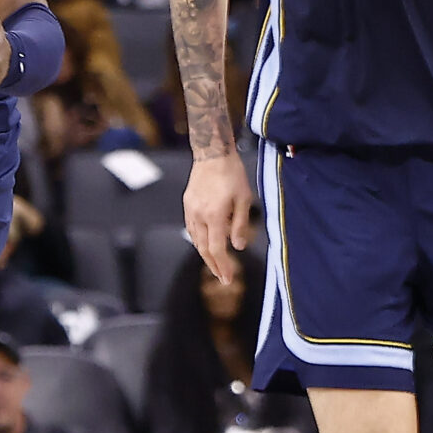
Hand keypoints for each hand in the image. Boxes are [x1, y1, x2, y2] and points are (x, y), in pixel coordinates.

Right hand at [183, 151, 254, 287]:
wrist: (212, 153)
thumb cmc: (232, 174)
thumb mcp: (244, 199)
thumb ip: (241, 225)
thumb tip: (238, 247)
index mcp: (214, 215)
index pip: (216, 249)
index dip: (222, 266)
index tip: (228, 279)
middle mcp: (199, 215)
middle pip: (203, 249)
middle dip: (214, 266)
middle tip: (223, 278)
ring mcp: (191, 210)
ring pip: (196, 240)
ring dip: (206, 254)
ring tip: (216, 264)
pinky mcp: (187, 203)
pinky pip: (191, 228)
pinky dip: (198, 240)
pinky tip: (205, 244)